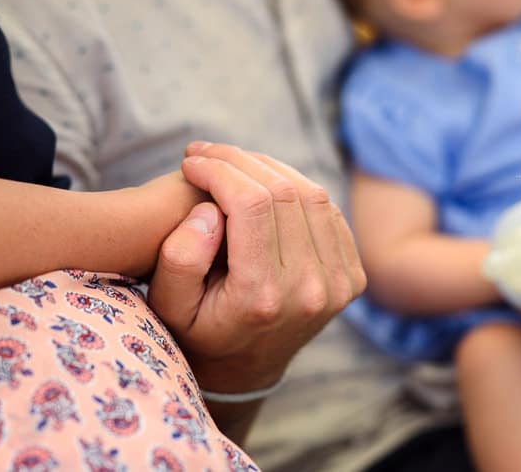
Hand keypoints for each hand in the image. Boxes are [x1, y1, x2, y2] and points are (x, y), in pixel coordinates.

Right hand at [147, 142, 365, 394]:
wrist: (246, 368)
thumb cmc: (198, 329)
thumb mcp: (168, 305)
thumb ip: (179, 260)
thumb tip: (209, 211)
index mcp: (263, 297)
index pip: (251, 204)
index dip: (219, 170)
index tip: (191, 161)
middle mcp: (309, 291)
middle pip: (283, 192)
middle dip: (240, 161)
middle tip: (206, 153)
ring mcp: (338, 284)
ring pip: (311, 194)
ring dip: (269, 167)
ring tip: (232, 163)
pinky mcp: (352, 277)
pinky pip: (329, 210)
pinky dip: (295, 187)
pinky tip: (263, 184)